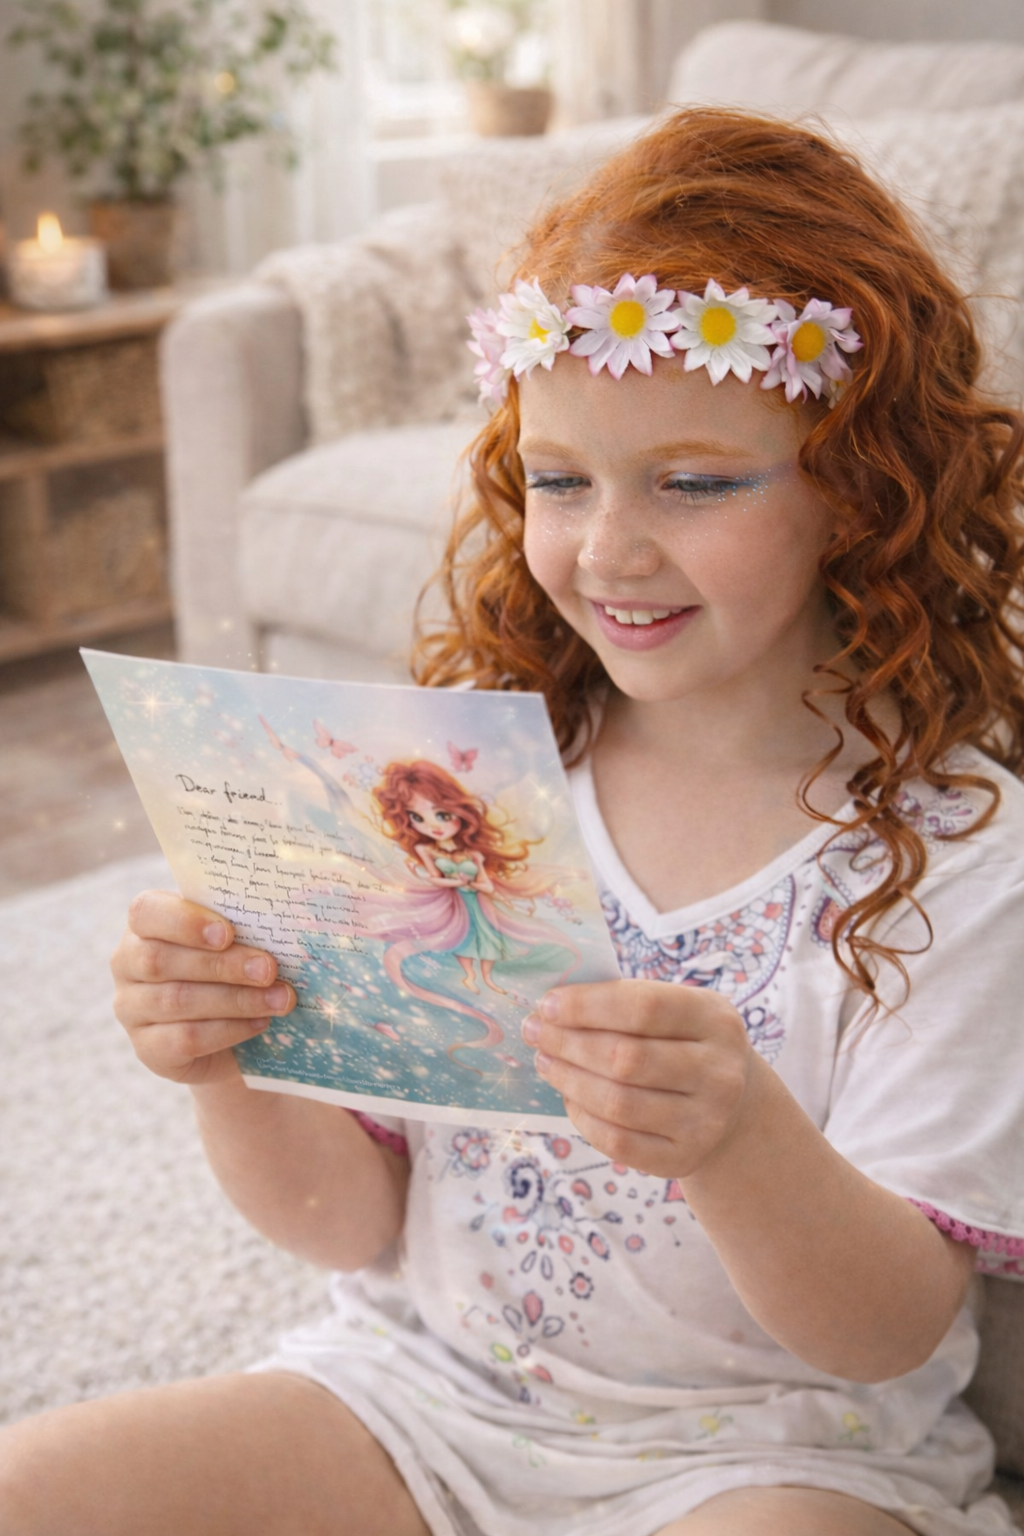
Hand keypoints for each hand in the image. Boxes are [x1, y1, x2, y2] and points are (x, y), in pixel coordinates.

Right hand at [111, 890, 295, 1086]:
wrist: (232, 1033)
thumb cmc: (233, 968)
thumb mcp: (236, 940)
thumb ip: (244, 925)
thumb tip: (284, 919)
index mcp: (145, 925)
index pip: (146, 911)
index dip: (185, 921)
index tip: (228, 933)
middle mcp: (127, 964)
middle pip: (162, 960)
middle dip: (222, 965)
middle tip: (269, 969)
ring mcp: (131, 1009)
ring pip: (177, 1001)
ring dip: (235, 999)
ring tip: (279, 999)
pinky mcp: (148, 1049)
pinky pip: (184, 1039)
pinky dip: (228, 1030)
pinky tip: (260, 1023)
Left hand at [522, 980, 752, 1176]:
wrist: (736, 1107)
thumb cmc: (686, 1044)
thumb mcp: (678, 1011)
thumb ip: (627, 1002)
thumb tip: (554, 1004)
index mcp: (716, 1021)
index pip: (644, 1007)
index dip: (588, 1005)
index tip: (547, 1004)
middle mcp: (720, 1073)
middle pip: (626, 1059)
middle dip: (569, 1043)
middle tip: (535, 1032)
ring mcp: (705, 1122)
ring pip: (617, 1102)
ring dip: (569, 1079)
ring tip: (546, 1061)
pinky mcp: (683, 1159)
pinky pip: (617, 1142)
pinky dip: (583, 1117)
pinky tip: (569, 1096)